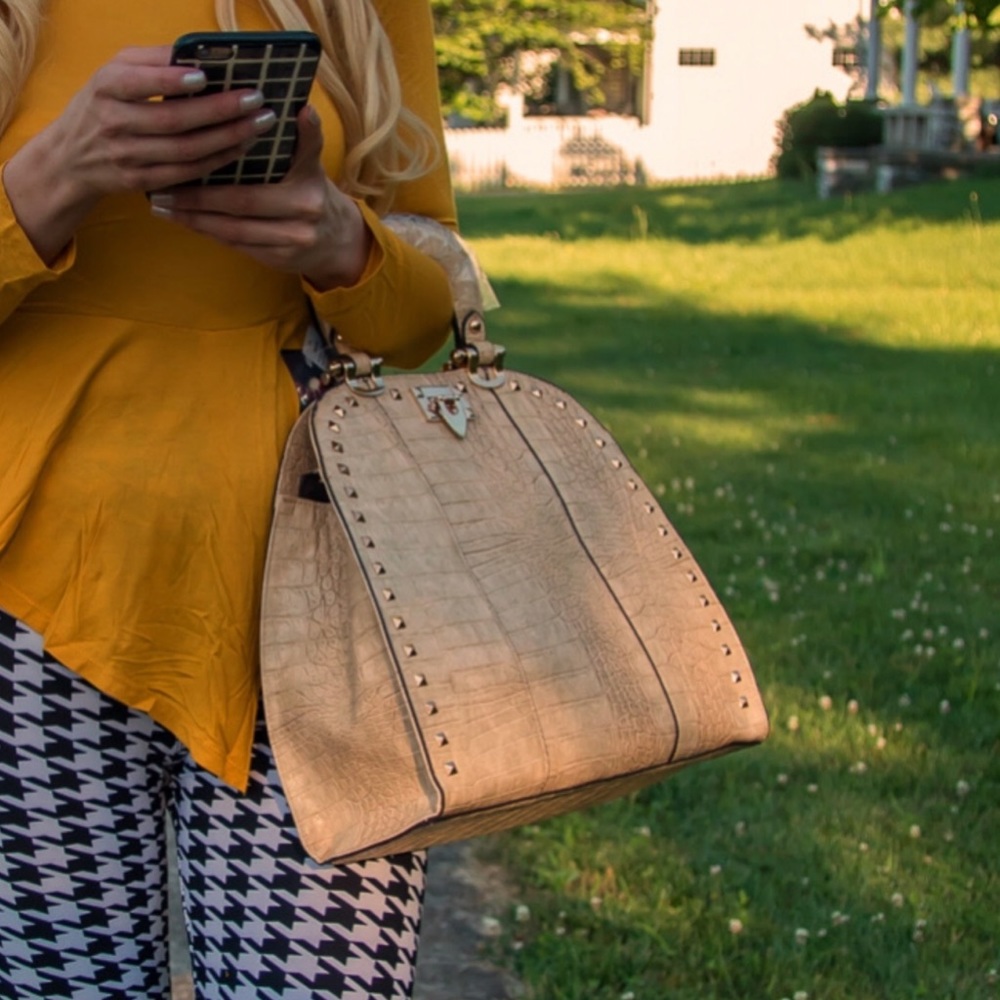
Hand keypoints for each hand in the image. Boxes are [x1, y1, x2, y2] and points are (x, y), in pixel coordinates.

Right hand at [3, 46, 276, 262]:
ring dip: (227, 138)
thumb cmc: (102, 104)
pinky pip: (187, 173)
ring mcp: (128, 157)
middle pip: (173, 120)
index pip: (139, 83)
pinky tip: (241, 147)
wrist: (69, 157)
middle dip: (219, 111)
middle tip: (255, 100)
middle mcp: (114, 123)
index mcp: (106, 87)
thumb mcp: (114, 72)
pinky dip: (217, 160)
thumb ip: (151, 61)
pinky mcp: (141, 182)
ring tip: (258, 124)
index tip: (205, 76)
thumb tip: (197, 52)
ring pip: (185, 151)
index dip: (172, 81)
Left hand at [147, 106, 372, 289]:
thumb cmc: (310, 193)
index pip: (286, 159)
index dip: (263, 144)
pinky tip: (186, 222)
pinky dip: (209, 233)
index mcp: (308, 179)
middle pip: (243, 202)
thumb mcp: (311, 165)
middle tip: (164, 188)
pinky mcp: (281, 258)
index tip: (240, 130)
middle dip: (199, 197)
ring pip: (235, 229)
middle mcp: (304, 209)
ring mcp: (294, 238)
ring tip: (165, 207)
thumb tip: (302, 109)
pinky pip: (238, 245)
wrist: (337, 242)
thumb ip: (305, 140)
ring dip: (196, 218)